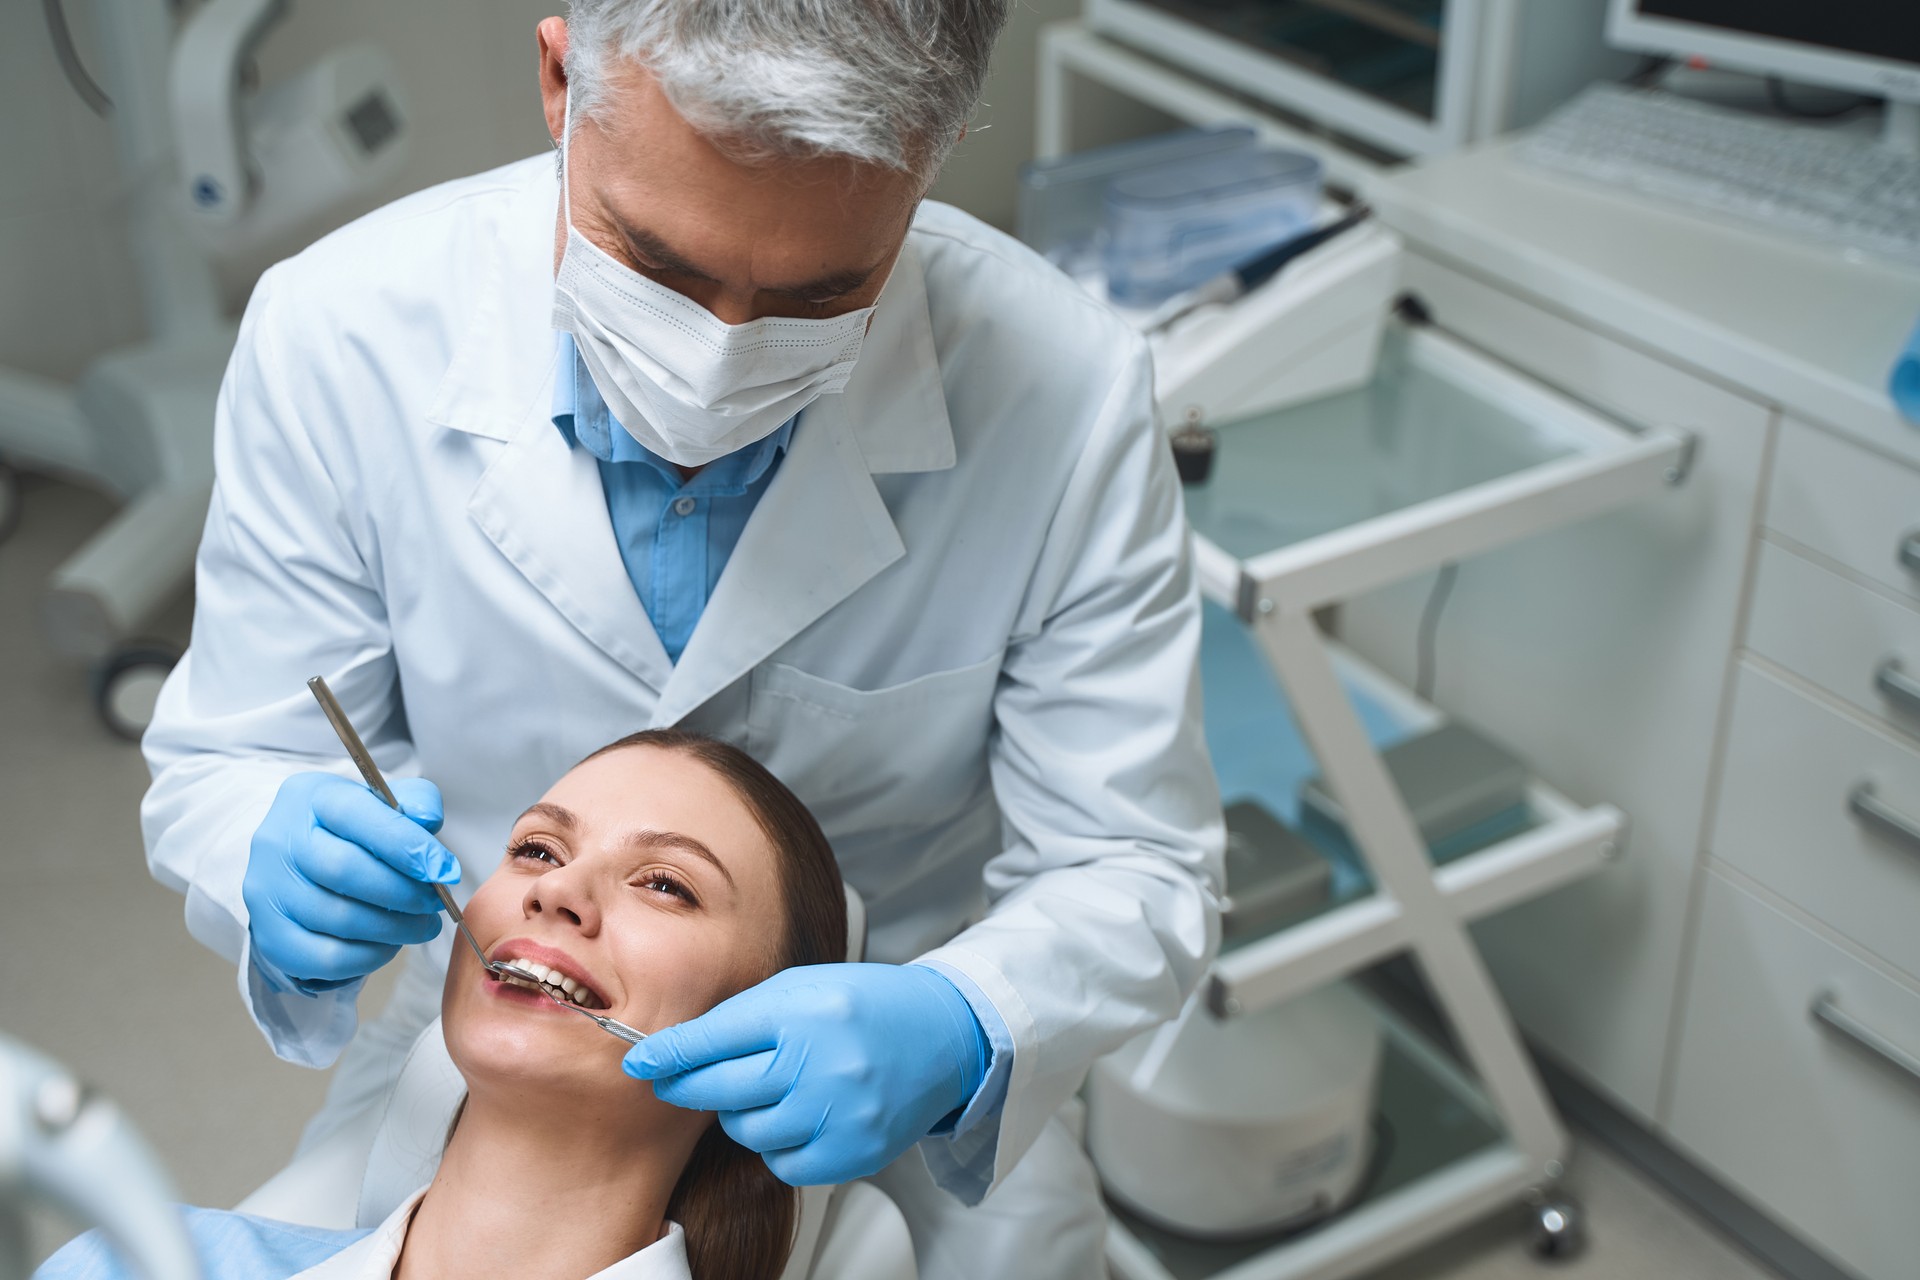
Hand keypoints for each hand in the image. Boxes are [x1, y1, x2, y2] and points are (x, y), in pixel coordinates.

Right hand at [244, 772, 457, 993]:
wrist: (303, 864)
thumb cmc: (354, 831)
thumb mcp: (383, 802)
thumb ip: (414, 800)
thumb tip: (427, 821)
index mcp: (310, 797)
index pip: (356, 815)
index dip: (406, 845)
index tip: (445, 870)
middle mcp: (278, 841)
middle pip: (344, 870)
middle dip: (403, 892)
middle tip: (435, 902)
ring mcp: (268, 890)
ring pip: (338, 918)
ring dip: (393, 928)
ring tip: (421, 925)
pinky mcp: (271, 935)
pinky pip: (325, 958)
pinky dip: (368, 956)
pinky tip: (389, 944)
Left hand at [623, 963, 988, 1185]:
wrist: (944, 1034)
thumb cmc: (868, 1005)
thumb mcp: (803, 988)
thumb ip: (743, 1017)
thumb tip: (678, 1050)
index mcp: (803, 1010)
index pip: (714, 1037)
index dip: (668, 1054)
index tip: (639, 1063)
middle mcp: (820, 1062)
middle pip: (720, 1089)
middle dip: (690, 1085)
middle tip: (680, 1081)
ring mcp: (839, 1112)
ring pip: (747, 1129)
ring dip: (743, 1113)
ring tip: (772, 1088)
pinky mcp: (853, 1151)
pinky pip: (783, 1162)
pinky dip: (780, 1143)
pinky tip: (800, 1115)